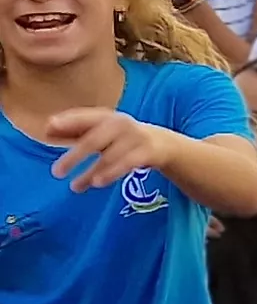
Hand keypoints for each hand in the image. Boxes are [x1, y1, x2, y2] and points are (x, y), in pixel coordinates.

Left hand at [41, 109, 182, 191]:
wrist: (162, 143)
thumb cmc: (121, 137)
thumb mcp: (99, 131)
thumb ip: (74, 131)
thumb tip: (46, 129)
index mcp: (106, 117)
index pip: (84, 117)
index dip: (67, 121)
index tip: (48, 129)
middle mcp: (121, 124)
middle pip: (94, 140)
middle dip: (74, 156)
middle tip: (56, 172)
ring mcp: (136, 138)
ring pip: (109, 157)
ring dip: (90, 172)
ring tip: (75, 186)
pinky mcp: (147, 152)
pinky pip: (127, 164)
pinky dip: (111, 173)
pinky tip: (97, 182)